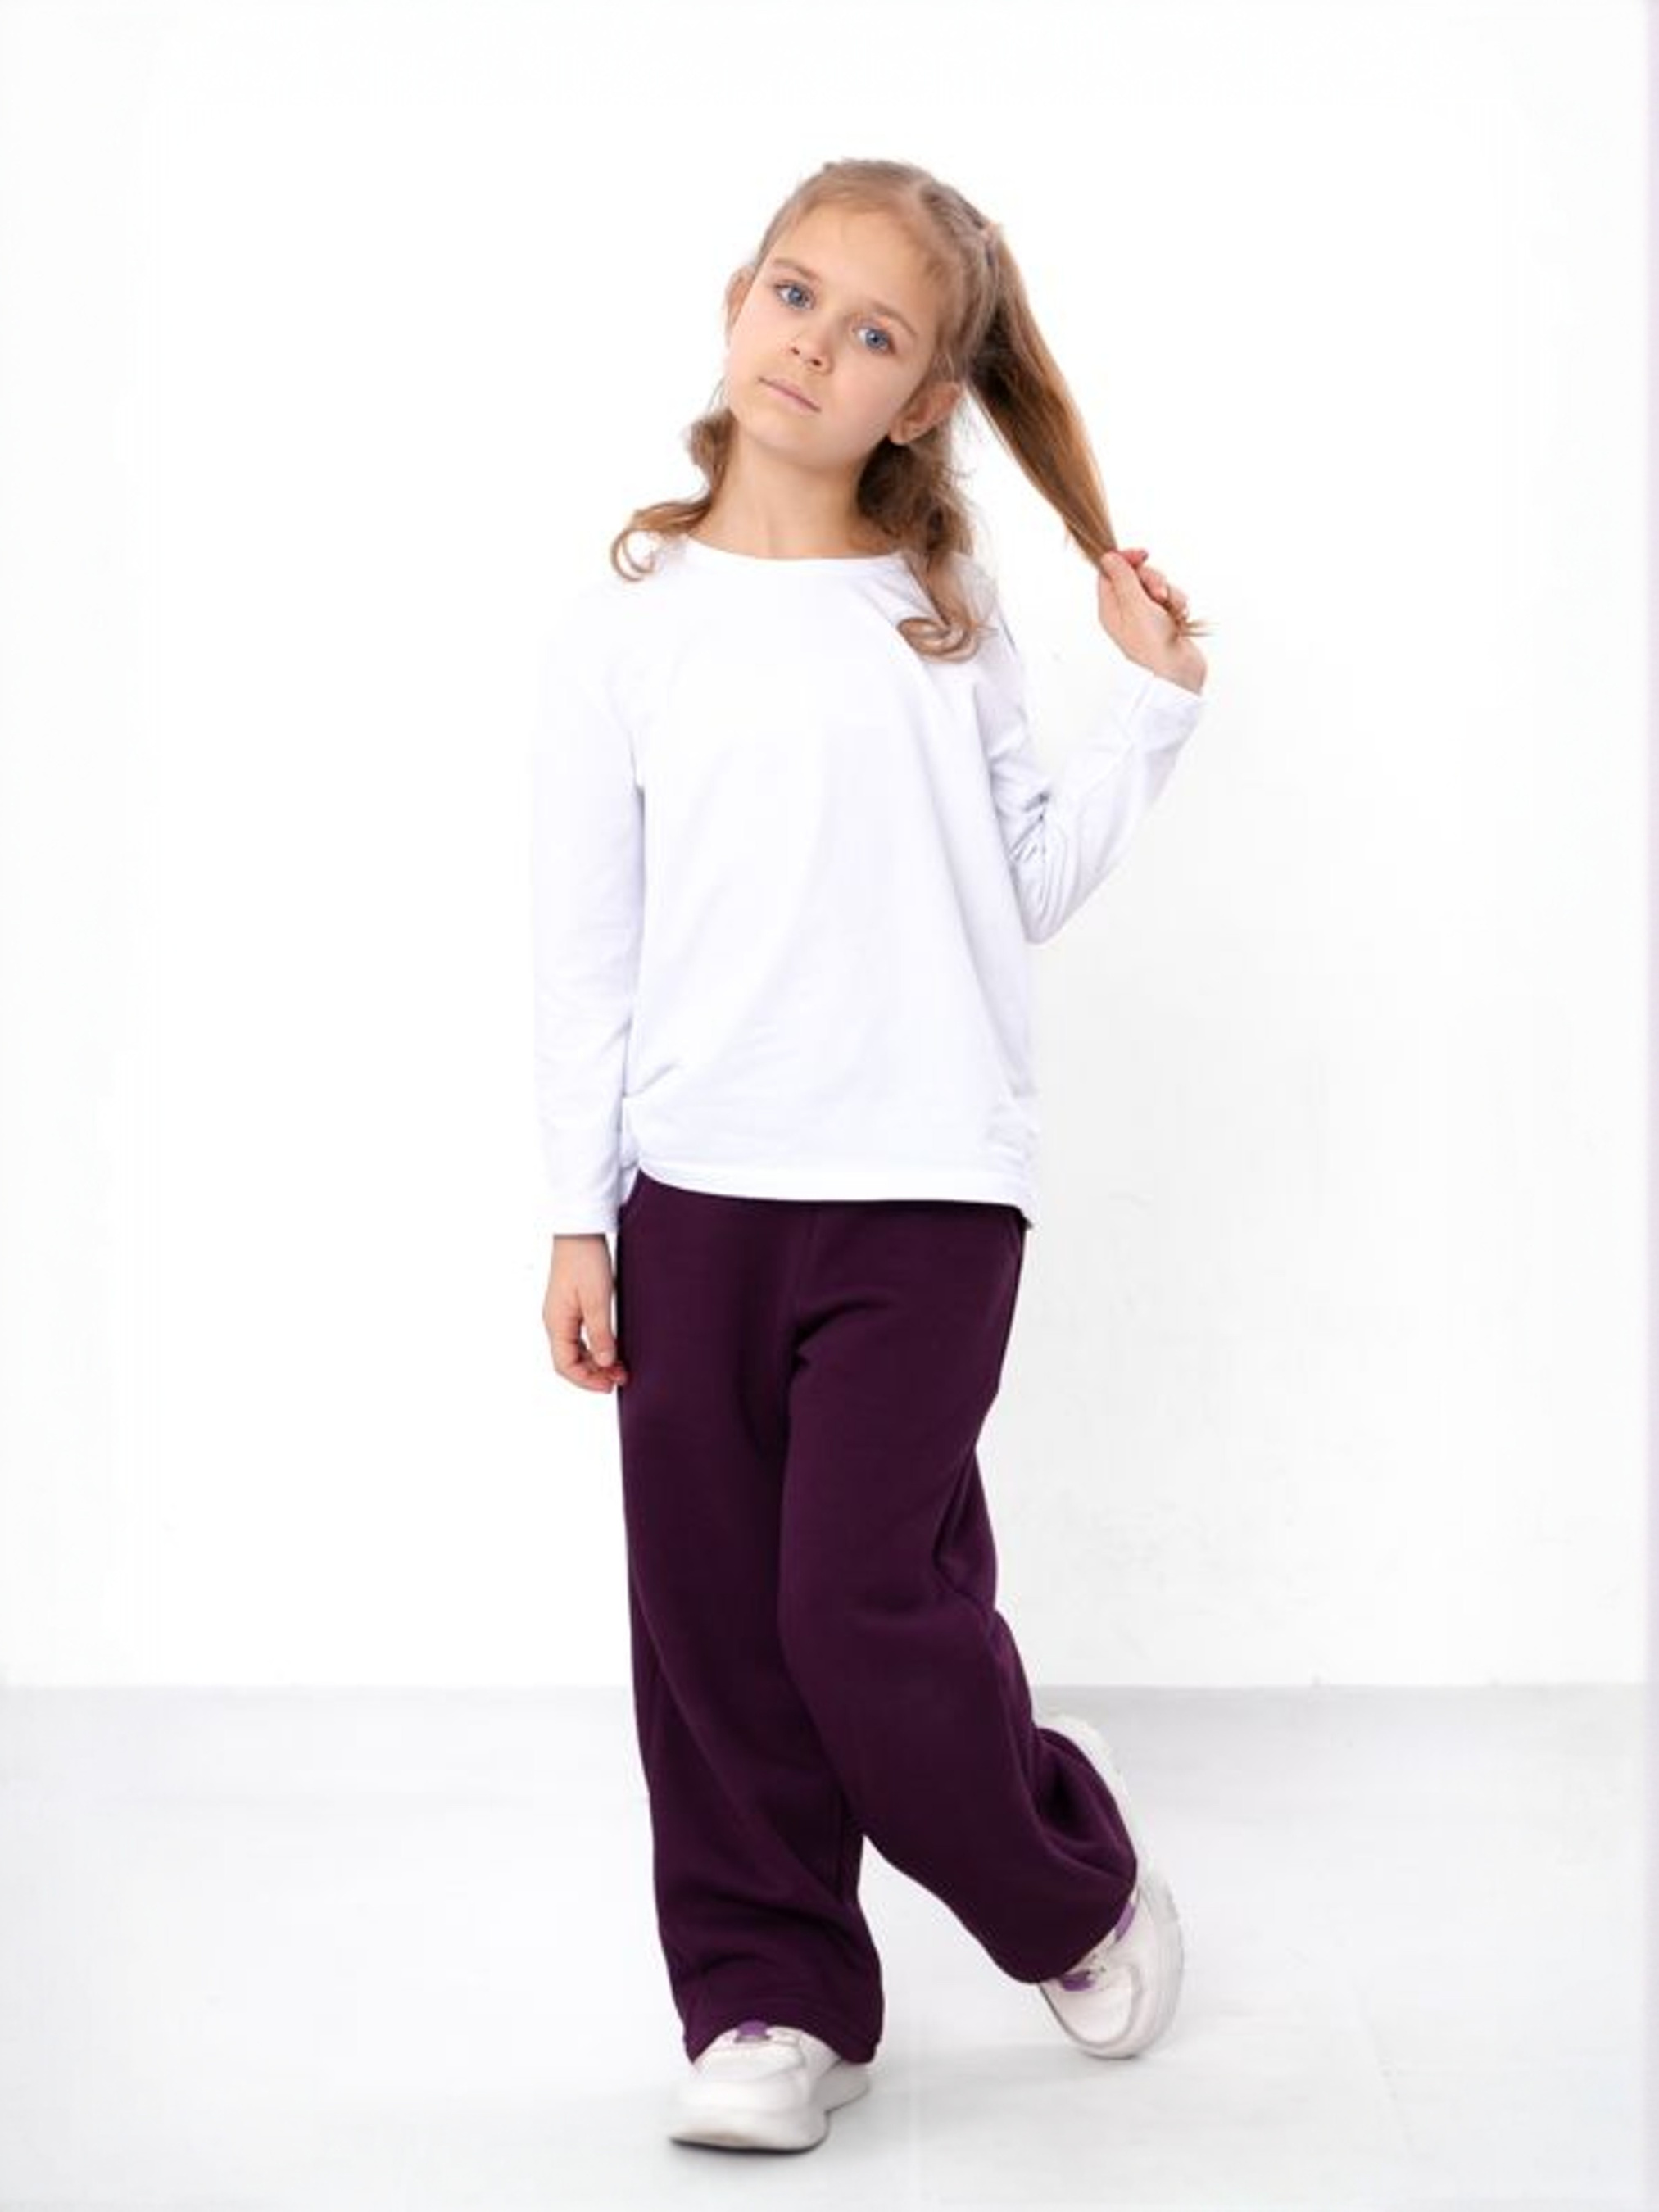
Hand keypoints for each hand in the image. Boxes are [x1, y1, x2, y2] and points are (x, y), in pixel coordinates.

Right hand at [544, 1233, 630, 1391]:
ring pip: (576, 1349)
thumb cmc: (585, 1260)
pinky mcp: (571, 1305)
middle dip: (594, 1373)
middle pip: (570, 1361)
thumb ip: (601, 1333)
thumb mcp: (597, 1300)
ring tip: (620, 1366)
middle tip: (621, 1377)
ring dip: (596, 1361)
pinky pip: (580, 1336)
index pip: (565, 1366)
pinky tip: (612, 1346)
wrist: (580, 1231)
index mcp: (556, 1323)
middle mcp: (555, 1322)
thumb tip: (605, 1362)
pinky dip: (595, 1346)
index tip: (610, 1385)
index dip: (587, 1381)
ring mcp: (562, 1314)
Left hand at [1096, 547, 1206, 695]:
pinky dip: (1178, 605)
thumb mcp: (1134, 605)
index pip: (1111, 572)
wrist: (1177, 673)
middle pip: (1138, 575)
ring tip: (1170, 612)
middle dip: (1154, 579)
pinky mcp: (1165, 620)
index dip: (1127, 559)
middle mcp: (1126, 610)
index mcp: (1110, 608)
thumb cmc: (1152, 645)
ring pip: (1159, 586)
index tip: (1143, 554)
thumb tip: (1108, 556)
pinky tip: (1179, 619)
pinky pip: (1173, 598)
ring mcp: (1147, 616)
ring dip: (1170, 594)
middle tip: (1159, 595)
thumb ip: (1123, 578)